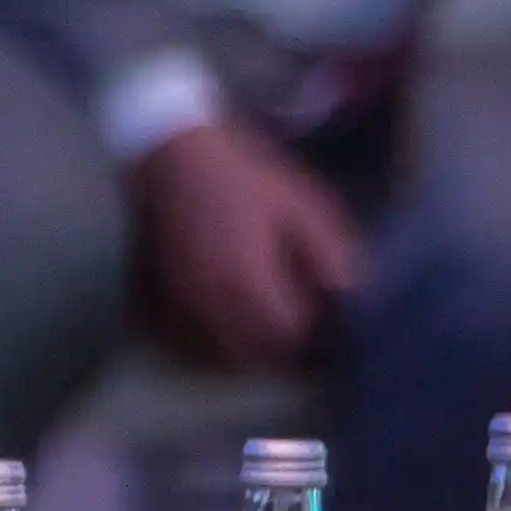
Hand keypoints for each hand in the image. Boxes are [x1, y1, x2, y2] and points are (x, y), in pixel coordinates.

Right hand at [124, 112, 361, 370]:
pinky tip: (230, 325)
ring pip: (213, 354)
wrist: (175, 154)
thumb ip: (330, 251)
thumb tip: (352, 292)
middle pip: (248, 355)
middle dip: (277, 352)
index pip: (285, 334)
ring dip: (242, 353)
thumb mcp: (303, 205)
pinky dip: (208, 343)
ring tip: (268, 334)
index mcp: (250, 278)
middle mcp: (210, 299)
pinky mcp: (157, 294)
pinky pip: (183, 340)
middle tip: (300, 338)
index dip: (309, 336)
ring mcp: (178, 300)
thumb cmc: (246, 178)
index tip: (324, 325)